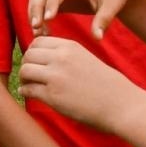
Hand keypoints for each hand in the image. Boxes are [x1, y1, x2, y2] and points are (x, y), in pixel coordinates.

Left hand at [19, 35, 135, 131]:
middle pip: (28, 55)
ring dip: (24, 78)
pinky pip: (28, 89)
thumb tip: (43, 59)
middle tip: (31, 75)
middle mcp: (60, 58)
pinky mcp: (53, 96)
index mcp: (70, 47)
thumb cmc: (107, 85)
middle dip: (27, 65)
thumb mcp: (86, 59)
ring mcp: (55, 76)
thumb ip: (66, 56)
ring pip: (24, 70)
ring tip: (30, 84)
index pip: (38, 42)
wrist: (121, 105)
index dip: (34, 52)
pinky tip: (30, 94)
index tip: (37, 63)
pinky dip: (25, 91)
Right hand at [28, 0, 142, 38]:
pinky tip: (43, 33)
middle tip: (37, 29)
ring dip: (33, 13)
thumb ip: (104, 21)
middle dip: (36, 9)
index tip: (48, 20)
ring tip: (39, 34)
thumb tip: (97, 39)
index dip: (51, 3)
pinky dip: (37, 16)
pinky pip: (41, 4)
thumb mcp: (112, 6)